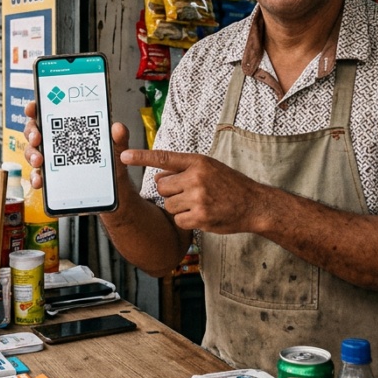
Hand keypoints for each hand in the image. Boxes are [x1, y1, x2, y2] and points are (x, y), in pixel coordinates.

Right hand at [22, 101, 132, 190]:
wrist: (112, 187)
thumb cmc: (109, 160)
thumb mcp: (116, 147)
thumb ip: (119, 137)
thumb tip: (118, 128)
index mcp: (69, 127)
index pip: (48, 112)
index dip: (36, 108)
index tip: (33, 108)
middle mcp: (56, 140)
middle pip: (34, 131)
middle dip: (32, 132)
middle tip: (37, 138)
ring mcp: (51, 158)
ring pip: (32, 152)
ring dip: (32, 155)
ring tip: (39, 161)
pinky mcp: (51, 177)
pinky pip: (38, 176)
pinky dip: (36, 178)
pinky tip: (40, 181)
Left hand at [120, 149, 269, 234]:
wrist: (254, 204)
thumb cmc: (230, 185)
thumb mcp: (209, 168)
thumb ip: (183, 169)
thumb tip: (158, 174)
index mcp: (197, 162)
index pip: (164, 158)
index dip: (141, 157)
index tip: (123, 156)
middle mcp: (196, 177)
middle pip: (161, 186)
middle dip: (170, 191)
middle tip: (189, 193)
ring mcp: (198, 198)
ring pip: (168, 205)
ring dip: (178, 207)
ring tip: (199, 204)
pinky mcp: (200, 216)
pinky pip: (178, 220)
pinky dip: (186, 220)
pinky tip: (202, 215)